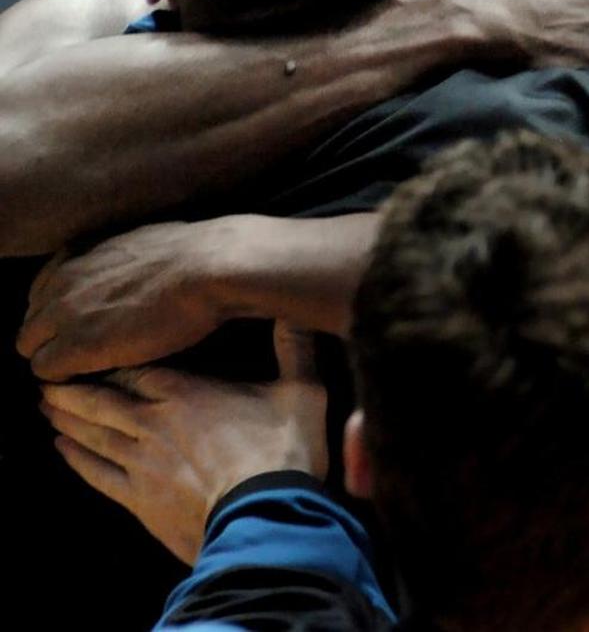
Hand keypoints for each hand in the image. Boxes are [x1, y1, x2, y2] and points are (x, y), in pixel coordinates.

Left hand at [18, 217, 237, 378]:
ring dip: (55, 359)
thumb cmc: (191, 253)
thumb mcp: (138, 243)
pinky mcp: (78, 345)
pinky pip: (46, 371)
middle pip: (31, 324)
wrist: (209, 266)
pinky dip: (63, 377)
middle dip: (52, 339)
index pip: (39, 295)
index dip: (58, 316)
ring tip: (89, 367)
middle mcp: (61, 282)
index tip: (80, 326)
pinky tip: (93, 375)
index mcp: (75, 256)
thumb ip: (112, 260)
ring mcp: (66, 313)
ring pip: (31, 349)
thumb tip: (120, 269)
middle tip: (85, 351)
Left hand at [39, 322, 326, 563]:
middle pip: (102, 401)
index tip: (90, 349)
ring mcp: (142, 465)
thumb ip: (294, 348)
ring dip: (67, 419)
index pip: (136, 369)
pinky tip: (61, 450)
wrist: (264, 519)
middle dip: (72, 388)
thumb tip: (295, 310)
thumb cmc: (284, 452)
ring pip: (93, 436)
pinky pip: (98, 476)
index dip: (111, 360)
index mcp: (187, 393)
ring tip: (47, 406)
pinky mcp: (140, 501)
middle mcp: (154, 424)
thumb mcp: (301, 391)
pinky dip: (76, 461)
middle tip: (46, 378)